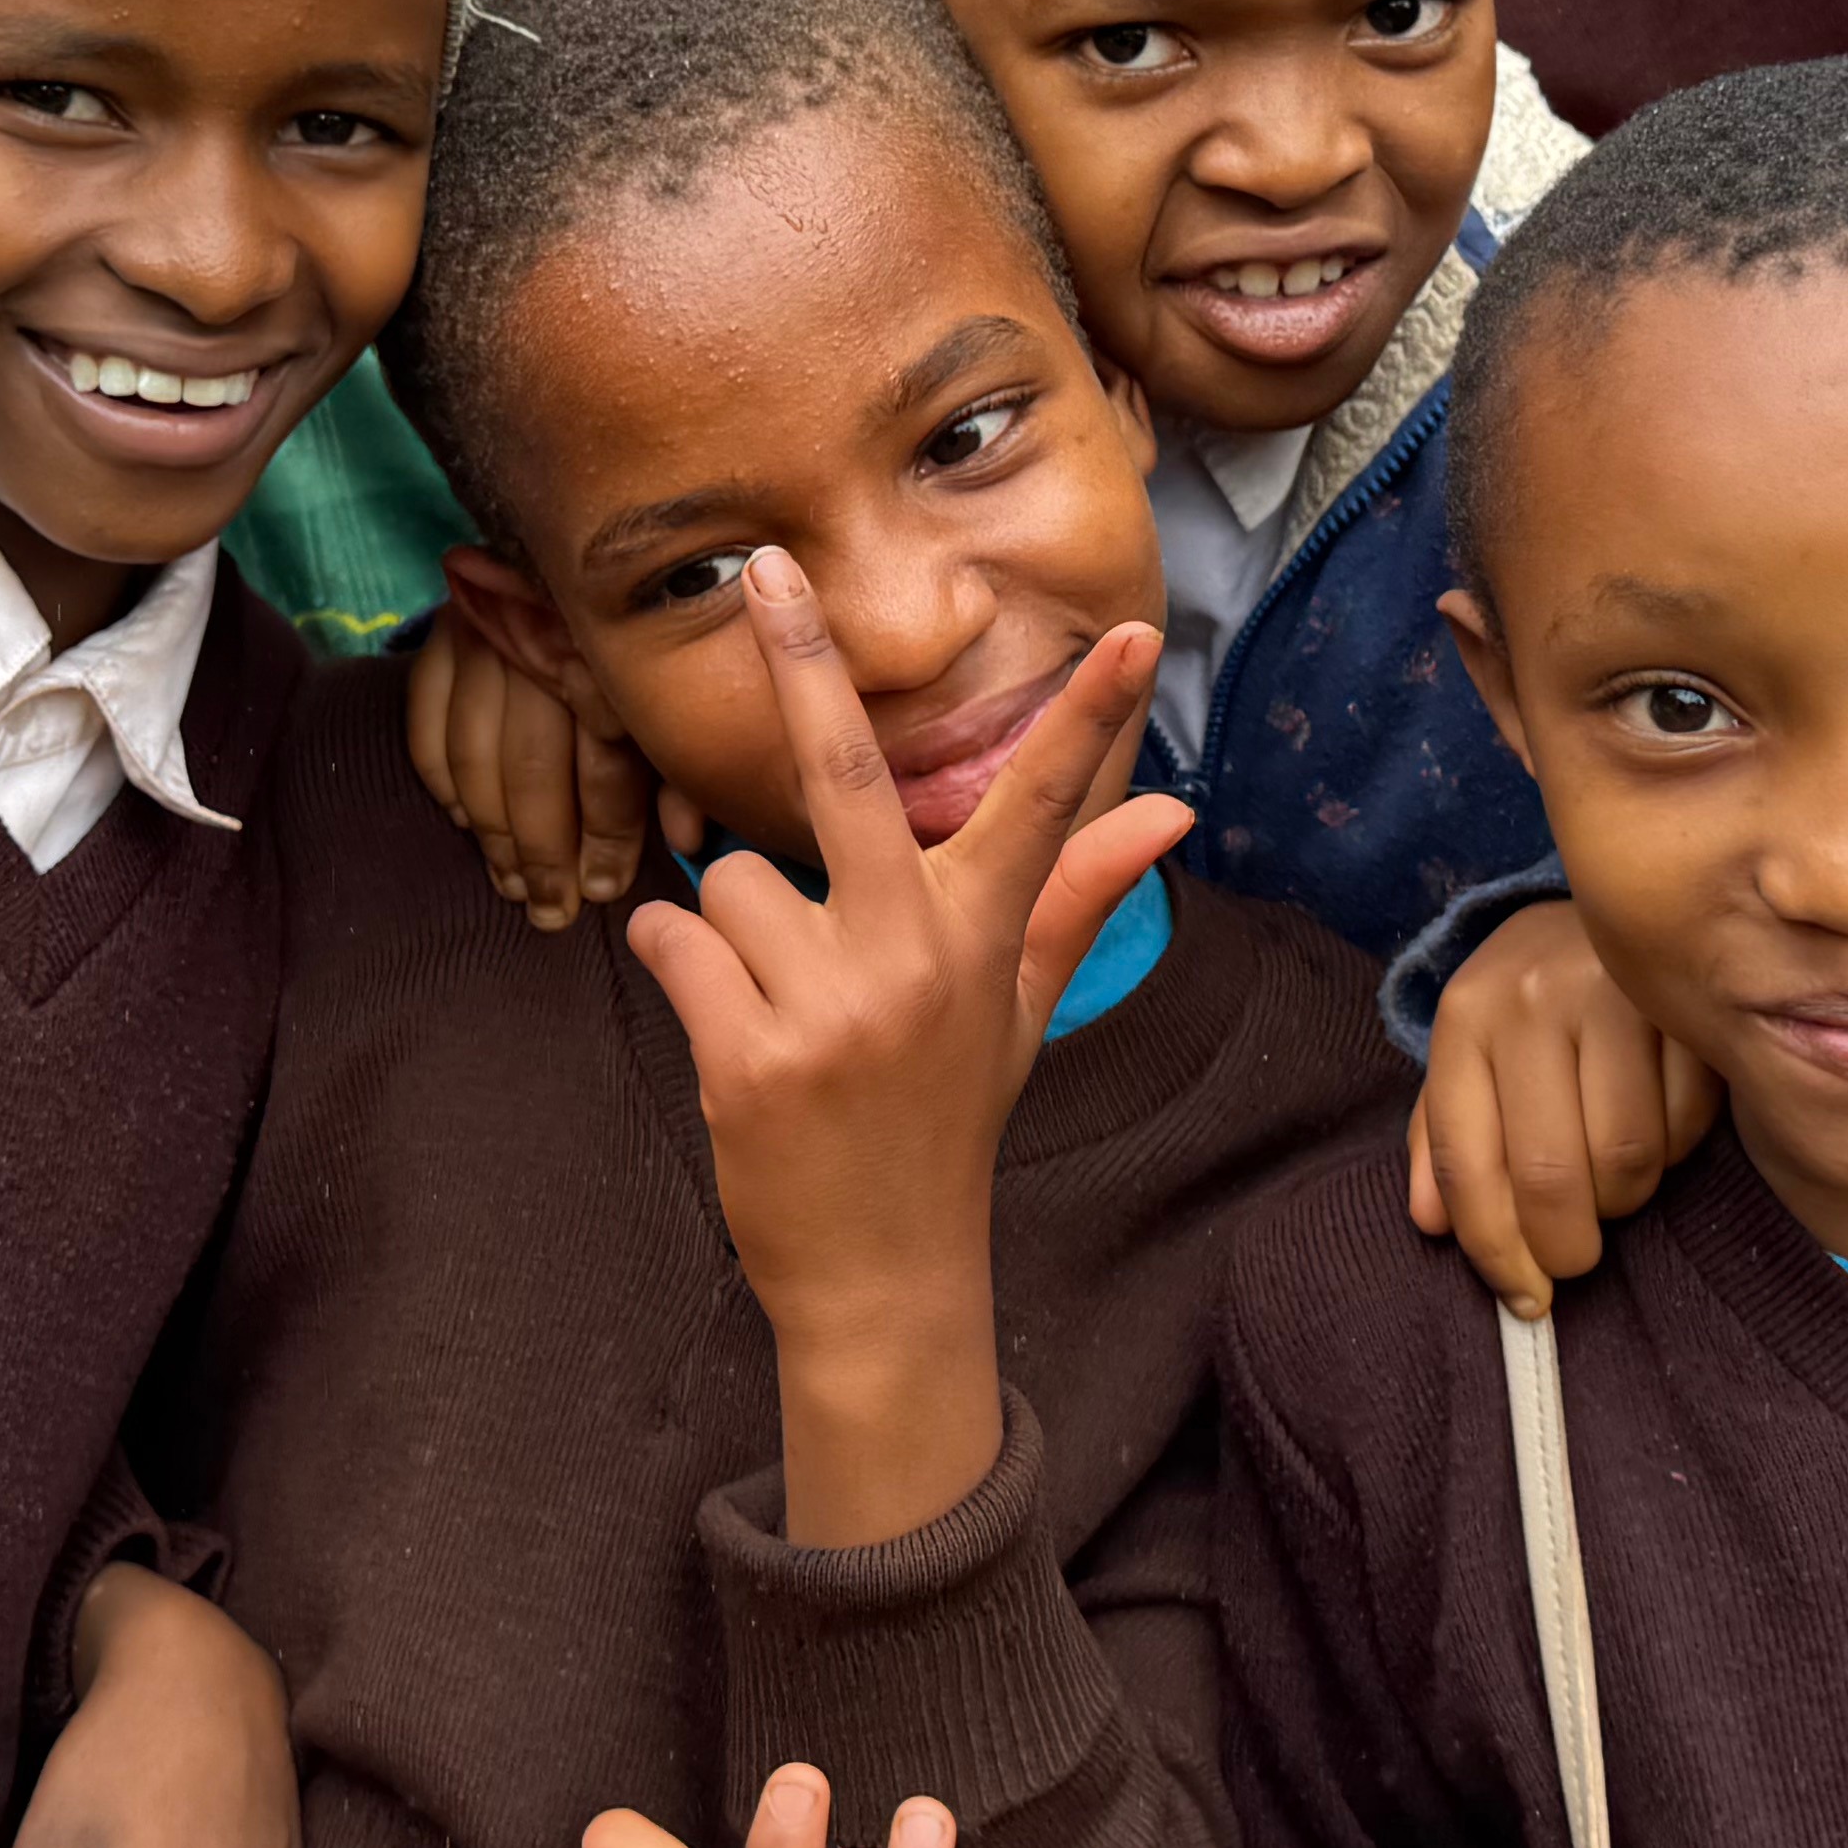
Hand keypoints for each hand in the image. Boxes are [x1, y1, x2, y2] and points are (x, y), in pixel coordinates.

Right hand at [404, 595, 667, 930]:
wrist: (592, 528)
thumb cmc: (651, 631)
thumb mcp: (683, 693)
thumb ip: (684, 764)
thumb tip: (688, 841)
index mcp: (614, 658)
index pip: (605, 765)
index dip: (606, 838)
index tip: (604, 890)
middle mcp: (546, 643)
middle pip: (534, 768)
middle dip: (543, 854)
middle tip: (551, 911)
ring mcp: (487, 633)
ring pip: (476, 754)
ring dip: (491, 832)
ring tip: (511, 883)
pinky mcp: (446, 629)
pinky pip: (427, 718)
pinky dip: (442, 777)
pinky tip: (464, 820)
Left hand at [623, 559, 1184, 1545]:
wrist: (882, 1276)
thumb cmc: (943, 1121)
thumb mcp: (1017, 1008)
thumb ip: (1078, 896)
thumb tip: (1173, 813)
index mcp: (980, 939)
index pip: (1044, 809)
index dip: (1088, 719)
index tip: (1133, 635)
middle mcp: (912, 960)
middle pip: (845, 774)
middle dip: (803, 660)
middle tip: (766, 570)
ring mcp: (831, 1009)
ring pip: (730, 880)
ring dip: (734, 931)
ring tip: (778, 1006)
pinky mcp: (749, 1056)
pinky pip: (674, 939)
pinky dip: (677, 965)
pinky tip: (725, 1023)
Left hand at [1403, 898, 1715, 1316]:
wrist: (1616, 900)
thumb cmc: (1535, 1003)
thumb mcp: (1473, 1056)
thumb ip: (1445, 1138)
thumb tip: (1429, 1224)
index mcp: (1464, 1021)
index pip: (1468, 1164)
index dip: (1494, 1251)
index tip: (1524, 1298)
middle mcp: (1529, 1001)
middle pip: (1550, 1177)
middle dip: (1566, 1246)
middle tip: (1576, 1258)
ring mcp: (1610, 995)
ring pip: (1625, 1160)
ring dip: (1623, 1198)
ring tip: (1614, 1178)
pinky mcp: (1683, 1003)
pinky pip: (1685, 1126)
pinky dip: (1675, 1151)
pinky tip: (1659, 1126)